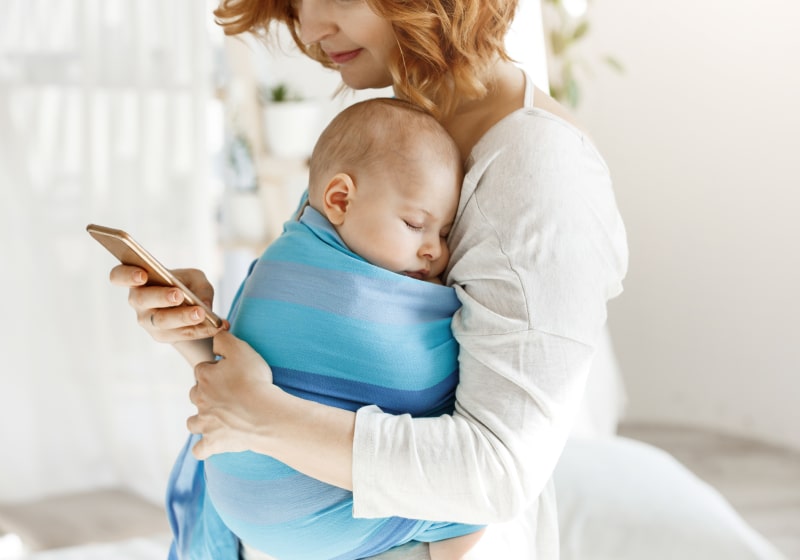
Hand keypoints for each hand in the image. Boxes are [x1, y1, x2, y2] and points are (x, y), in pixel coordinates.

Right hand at [109, 264, 226, 342]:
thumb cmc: (186, 285)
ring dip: (182, 317)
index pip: (119, 276)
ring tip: (201, 313)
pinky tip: (217, 326)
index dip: (126, 275)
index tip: (142, 275)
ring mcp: (148, 321)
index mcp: (138, 280)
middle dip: (160, 297)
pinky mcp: (162, 336)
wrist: (189, 308)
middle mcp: (138, 301)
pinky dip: (201, 329)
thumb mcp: (194, 277)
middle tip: (178, 295)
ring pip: (161, 321)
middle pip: (142, 299)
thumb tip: (202, 301)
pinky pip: (181, 334)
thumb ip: (197, 283)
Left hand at [187, 330, 278, 459]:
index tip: (231, 372)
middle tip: (227, 394)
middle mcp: (200, 400)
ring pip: (193, 422)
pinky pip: (200, 450)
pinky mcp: (214, 443)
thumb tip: (215, 337)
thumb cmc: (254, 381)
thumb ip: (224, 340)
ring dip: (201, 420)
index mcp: (205, 377)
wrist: (264, 414)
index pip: (203, 369)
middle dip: (206, 394)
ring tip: (216, 418)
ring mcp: (206, 424)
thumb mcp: (241, 349)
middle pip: (195, 394)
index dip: (216, 369)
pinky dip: (204, 448)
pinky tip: (211, 445)